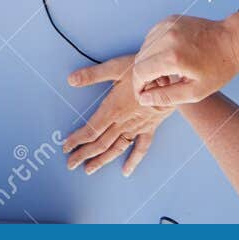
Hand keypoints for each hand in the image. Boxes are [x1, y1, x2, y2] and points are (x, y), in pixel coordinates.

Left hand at [63, 55, 165, 175]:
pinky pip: (140, 148)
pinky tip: (126, 171)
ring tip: (90, 170)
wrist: (172, 78)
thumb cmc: (143, 70)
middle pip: (100, 143)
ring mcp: (136, 127)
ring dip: (102, 160)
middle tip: (71, 164)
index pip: (91, 130)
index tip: (66, 148)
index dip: (77, 140)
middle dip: (84, 154)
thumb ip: (92, 75)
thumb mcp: (115, 67)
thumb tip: (71, 80)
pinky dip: (133, 160)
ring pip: (116, 148)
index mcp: (113, 109)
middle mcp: (123, 122)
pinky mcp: (149, 128)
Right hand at [132, 15, 238, 109]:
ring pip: (144, 47)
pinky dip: (155, 49)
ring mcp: (167, 25)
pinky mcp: (169, 19)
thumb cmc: (218, 68)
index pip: (140, 72)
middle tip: (161, 85)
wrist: (233, 40)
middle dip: (144, 76)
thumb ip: (166, 97)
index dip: (138, 86)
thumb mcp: (195, 92)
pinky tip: (170, 57)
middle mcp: (166, 38)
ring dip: (149, 62)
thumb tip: (144, 99)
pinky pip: (152, 36)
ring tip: (168, 72)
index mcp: (172, 57)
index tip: (144, 95)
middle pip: (139, 59)